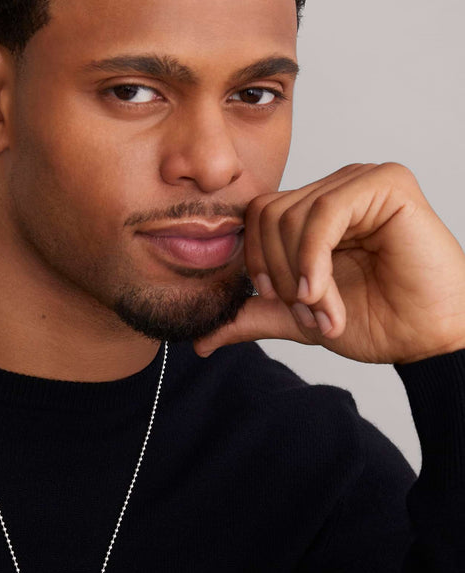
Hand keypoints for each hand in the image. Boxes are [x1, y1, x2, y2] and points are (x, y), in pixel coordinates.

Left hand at [193, 163, 464, 363]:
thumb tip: (198, 341)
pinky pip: (324, 213)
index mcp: (311, 212)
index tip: (278, 301)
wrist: (423, 337)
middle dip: (278, 273)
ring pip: (291, 216)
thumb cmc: (372, 320)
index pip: (255, 216)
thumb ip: (249, 317)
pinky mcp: (386, 184)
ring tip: (325, 309)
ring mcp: (358, 182)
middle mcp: (333, 190)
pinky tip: (322, 292)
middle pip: (267, 214)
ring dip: (299, 275)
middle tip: (308, 310)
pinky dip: (313, 259)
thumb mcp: (294, 317)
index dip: (256, 261)